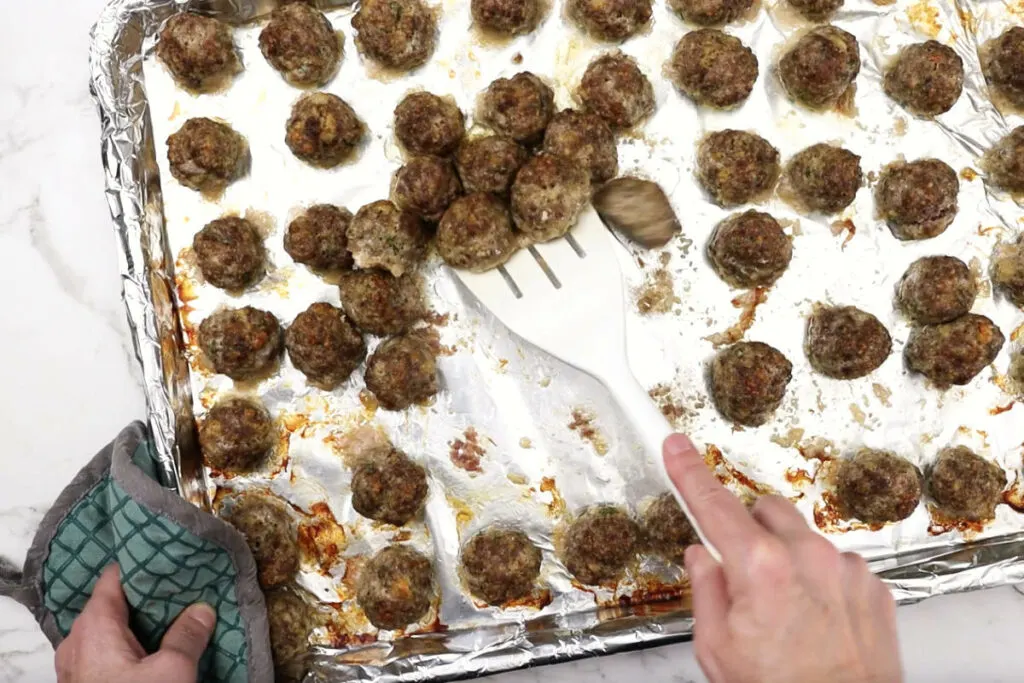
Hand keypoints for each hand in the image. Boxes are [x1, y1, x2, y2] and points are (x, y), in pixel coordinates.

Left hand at [55, 565, 215, 682]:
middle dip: (148, 596)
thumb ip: (188, 635)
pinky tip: (161, 646)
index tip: (170, 556)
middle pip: (114, 604)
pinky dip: (135, 645)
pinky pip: (111, 653)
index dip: (143, 564)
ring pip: (113, 630)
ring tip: (177, 613)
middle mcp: (77, 641)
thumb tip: (202, 609)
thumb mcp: (172, 670)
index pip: (114, 577)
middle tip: (182, 585)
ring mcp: (79, 666)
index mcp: (93, 625)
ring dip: (143, 624)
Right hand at [664, 435, 902, 682]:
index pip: (714, 505)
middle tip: (741, 574)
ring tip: (784, 609)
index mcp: (760, 568)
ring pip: (803, 537)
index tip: (677, 446)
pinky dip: (820, 579)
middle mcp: (808, 555)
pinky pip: (837, 563)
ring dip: (787, 557)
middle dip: (748, 530)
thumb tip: (703, 559)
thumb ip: (706, 591)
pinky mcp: (874, 585)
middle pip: (765, 511)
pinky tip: (815, 618)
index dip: (689, 472)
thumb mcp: (718, 648)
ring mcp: (847, 568)